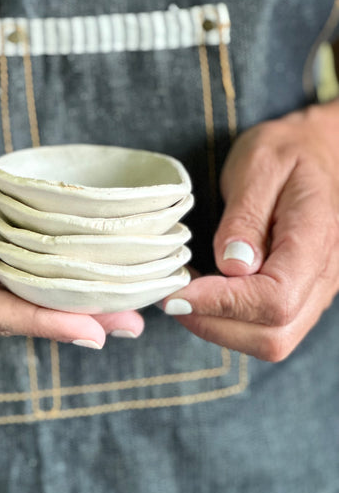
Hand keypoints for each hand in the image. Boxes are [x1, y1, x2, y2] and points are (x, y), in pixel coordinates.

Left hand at [160, 101, 338, 360]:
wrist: (314, 151)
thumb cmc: (285, 152)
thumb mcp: (259, 165)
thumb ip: (246, 216)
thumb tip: (233, 265)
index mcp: (315, 240)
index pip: (275, 299)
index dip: (222, 303)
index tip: (177, 290)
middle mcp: (322, 278)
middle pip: (273, 336)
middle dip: (213, 323)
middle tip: (170, 295)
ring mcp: (313, 293)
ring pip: (269, 342)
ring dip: (216, 328)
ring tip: (182, 293)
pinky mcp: (297, 298)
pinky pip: (265, 330)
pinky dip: (226, 322)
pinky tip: (201, 294)